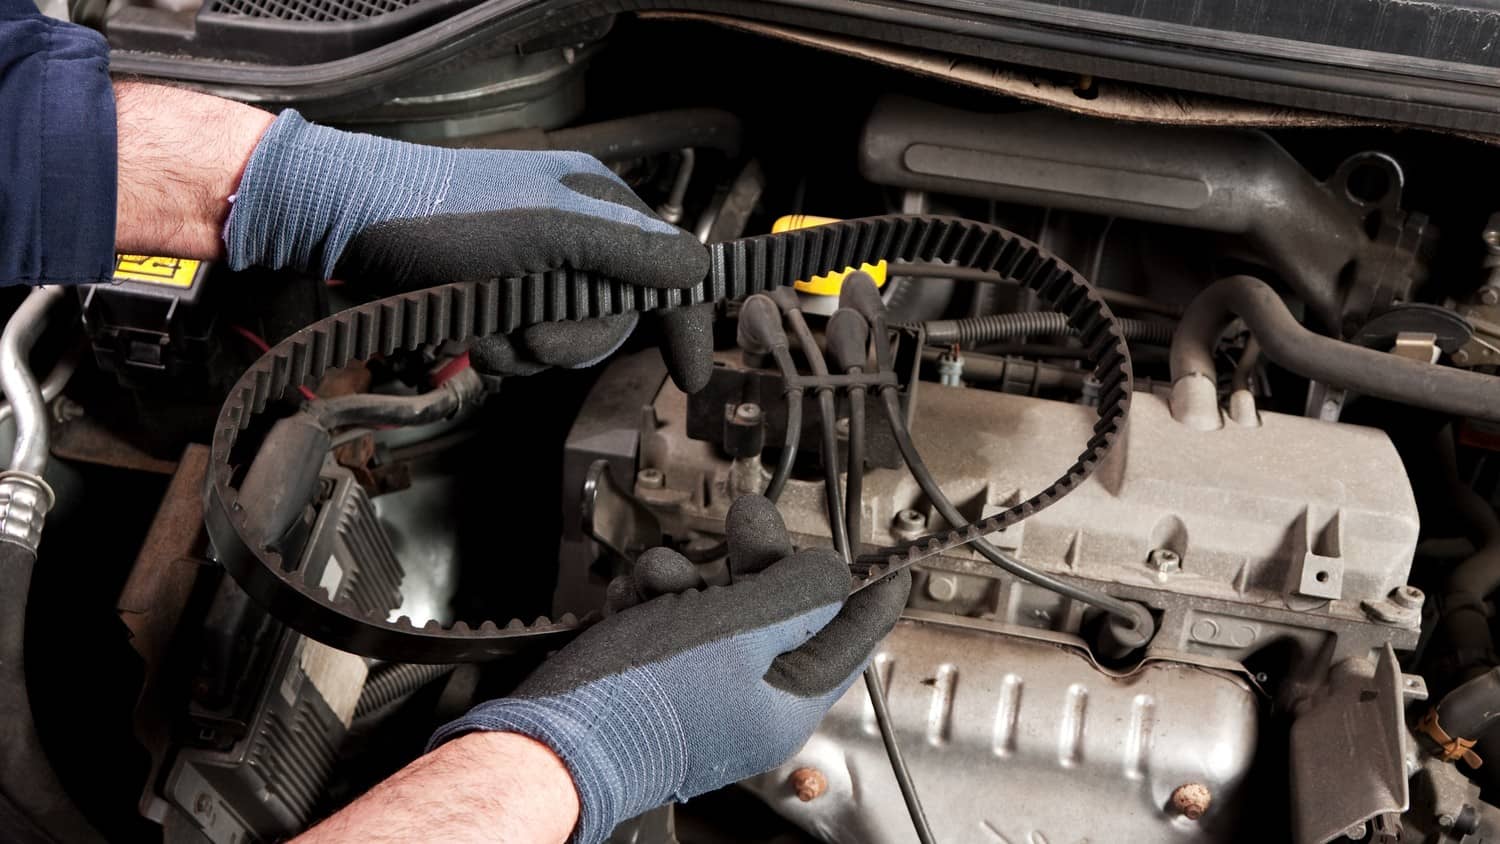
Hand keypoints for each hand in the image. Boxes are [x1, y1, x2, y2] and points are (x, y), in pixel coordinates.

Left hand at [223, 111, 712, 389]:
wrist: (349, 225)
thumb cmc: (444, 217)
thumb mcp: (548, 230)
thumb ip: (626, 252)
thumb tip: (698, 270)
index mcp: (598, 207)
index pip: (668, 272)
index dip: (685, 322)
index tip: (692, 374)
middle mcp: (575, 239)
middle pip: (614, 323)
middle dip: (570, 339)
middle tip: (529, 333)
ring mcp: (535, 273)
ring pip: (566, 343)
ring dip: (525, 349)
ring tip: (484, 328)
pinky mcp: (499, 300)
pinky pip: (524, 348)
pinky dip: (497, 350)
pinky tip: (467, 331)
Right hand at [428, 496, 909, 843]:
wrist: (550, 737)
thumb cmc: (643, 698)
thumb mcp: (738, 631)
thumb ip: (796, 595)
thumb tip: (834, 572)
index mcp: (785, 702)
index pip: (849, 640)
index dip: (868, 592)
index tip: (889, 563)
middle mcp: (748, 700)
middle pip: (780, 610)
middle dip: (756, 559)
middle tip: (748, 515)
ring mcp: (701, 689)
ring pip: (718, 606)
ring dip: (689, 575)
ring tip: (659, 576)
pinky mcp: (655, 677)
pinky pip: (671, 621)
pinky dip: (652, 600)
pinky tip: (631, 598)